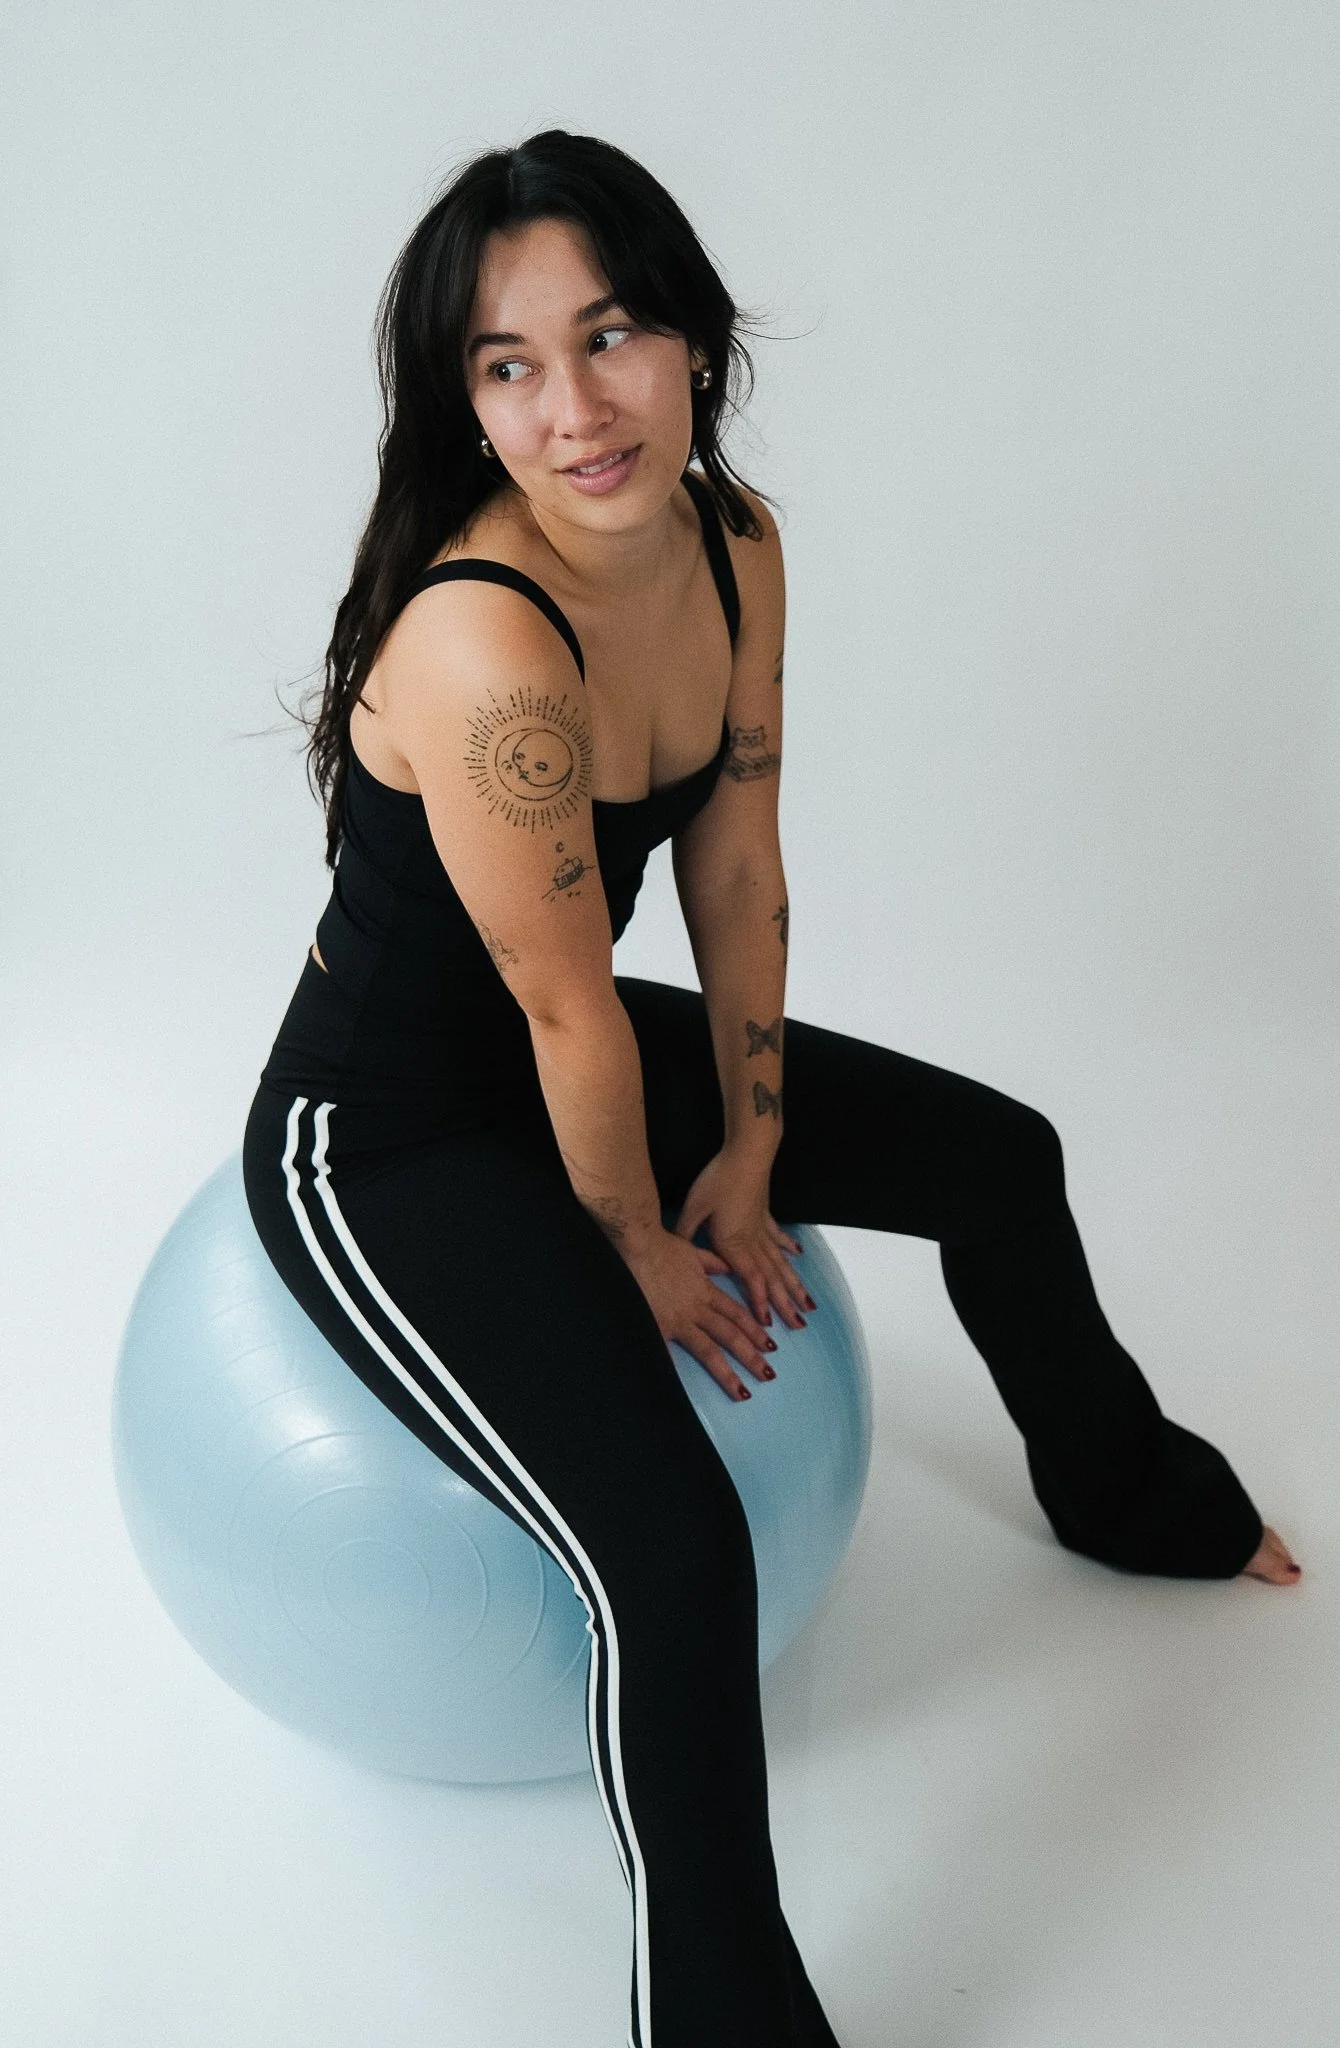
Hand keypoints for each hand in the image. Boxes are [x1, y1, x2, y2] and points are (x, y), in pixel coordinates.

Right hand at [617, 1224, 777, 1401]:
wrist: (639, 1245)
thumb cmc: (663, 1246)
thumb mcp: (694, 1252)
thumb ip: (712, 1262)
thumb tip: (726, 1266)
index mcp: (706, 1291)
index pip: (737, 1315)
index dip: (755, 1331)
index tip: (770, 1346)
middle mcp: (698, 1309)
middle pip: (730, 1336)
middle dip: (751, 1357)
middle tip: (768, 1375)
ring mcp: (679, 1321)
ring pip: (710, 1350)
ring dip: (728, 1373)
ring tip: (743, 1392)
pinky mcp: (659, 1327)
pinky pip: (670, 1353)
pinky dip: (678, 1371)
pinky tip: (687, 1393)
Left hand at [671, 1149, 814, 1336]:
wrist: (745, 1154)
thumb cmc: (718, 1180)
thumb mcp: (694, 1207)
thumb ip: (686, 1233)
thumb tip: (675, 1252)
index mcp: (734, 1243)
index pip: (751, 1280)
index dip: (759, 1302)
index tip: (767, 1324)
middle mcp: (753, 1241)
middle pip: (773, 1278)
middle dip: (785, 1303)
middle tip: (800, 1326)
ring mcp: (762, 1228)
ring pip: (781, 1263)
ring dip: (794, 1284)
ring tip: (808, 1303)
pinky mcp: (765, 1215)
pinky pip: (779, 1237)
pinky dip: (789, 1249)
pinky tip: (799, 1256)